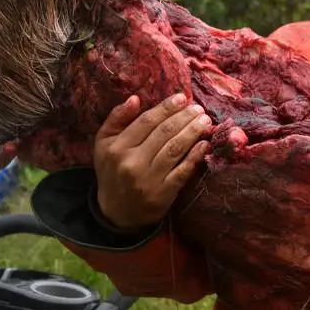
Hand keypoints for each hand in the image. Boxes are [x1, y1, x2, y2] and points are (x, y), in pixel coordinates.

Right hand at [93, 94, 210, 229]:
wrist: (116, 212)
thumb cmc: (113, 170)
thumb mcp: (104, 144)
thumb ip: (117, 119)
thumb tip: (135, 98)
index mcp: (116, 147)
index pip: (146, 121)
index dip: (166, 108)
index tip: (182, 98)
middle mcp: (131, 162)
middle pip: (163, 133)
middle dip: (184, 117)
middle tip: (198, 108)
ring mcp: (148, 179)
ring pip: (175, 149)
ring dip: (193, 132)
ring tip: (205, 121)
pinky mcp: (163, 194)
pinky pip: (183, 171)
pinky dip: (195, 156)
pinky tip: (204, 144)